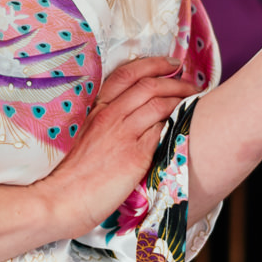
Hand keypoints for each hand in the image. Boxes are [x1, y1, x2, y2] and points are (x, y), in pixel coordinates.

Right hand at [36, 56, 197, 238]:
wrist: (66, 197)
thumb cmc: (78, 171)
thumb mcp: (89, 135)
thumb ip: (110, 120)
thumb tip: (138, 110)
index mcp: (98, 108)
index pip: (127, 74)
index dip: (153, 64)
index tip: (172, 64)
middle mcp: (110, 116)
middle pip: (149, 85)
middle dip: (177, 81)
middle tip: (192, 85)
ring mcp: (123, 134)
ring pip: (159, 104)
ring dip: (182, 100)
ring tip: (195, 103)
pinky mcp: (136, 155)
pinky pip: (162, 131)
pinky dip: (177, 123)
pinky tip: (185, 126)